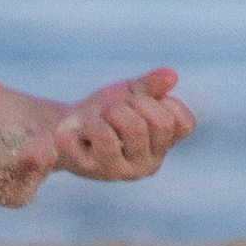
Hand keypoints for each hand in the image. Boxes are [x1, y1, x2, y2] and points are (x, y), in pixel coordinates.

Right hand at [0, 72, 58, 207]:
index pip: (31, 159)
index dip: (34, 139)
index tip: (25, 128)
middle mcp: (4, 193)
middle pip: (44, 160)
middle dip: (34, 141)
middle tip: (15, 133)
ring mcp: (14, 199)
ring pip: (46, 163)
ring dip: (35, 148)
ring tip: (12, 143)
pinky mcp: (21, 199)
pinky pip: (43, 169)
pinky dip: (36, 156)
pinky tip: (18, 151)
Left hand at [48, 68, 192, 181]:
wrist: (62, 126)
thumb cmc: (104, 111)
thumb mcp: (131, 92)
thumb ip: (152, 85)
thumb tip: (172, 76)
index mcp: (162, 147)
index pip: (183, 123)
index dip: (163, 102)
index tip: (141, 101)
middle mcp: (148, 164)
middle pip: (160, 123)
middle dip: (135, 103)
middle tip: (114, 107)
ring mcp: (121, 169)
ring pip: (135, 127)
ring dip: (113, 109)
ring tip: (99, 115)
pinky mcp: (93, 168)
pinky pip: (101, 133)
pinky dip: (89, 118)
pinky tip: (79, 126)